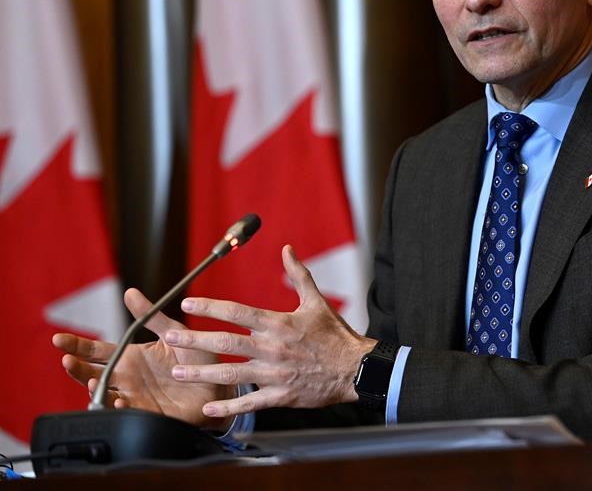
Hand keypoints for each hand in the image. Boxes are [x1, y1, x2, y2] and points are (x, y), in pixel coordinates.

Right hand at [53, 289, 233, 428]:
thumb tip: (130, 292)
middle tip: (67, 361)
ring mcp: (137, 396)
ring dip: (95, 389)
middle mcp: (129, 378)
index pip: (97, 351)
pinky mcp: (150, 412)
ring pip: (105, 395)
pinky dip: (122, 407)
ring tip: (89, 380)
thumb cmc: (198, 359)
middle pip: (93, 373)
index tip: (59, 339)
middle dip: (77, 368)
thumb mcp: (175, 332)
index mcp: (132, 357)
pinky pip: (130, 412)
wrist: (220, 385)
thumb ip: (152, 316)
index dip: (77, 345)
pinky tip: (119, 400)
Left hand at [163, 245, 375, 418]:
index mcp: (279, 323)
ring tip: (177, 370)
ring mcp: (275, 373)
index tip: (187, 303)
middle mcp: (273, 347)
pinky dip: (227, 405)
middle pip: (225, 342)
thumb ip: (299, 275)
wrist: (355, 369)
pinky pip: (250, 402)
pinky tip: (207, 407)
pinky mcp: (281, 395)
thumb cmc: (335, 335)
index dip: (210, 306)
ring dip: (201, 372)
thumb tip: (287, 249)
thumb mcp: (317, 301)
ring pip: (230, 373)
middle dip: (194, 338)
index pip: (237, 311)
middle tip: (170, 336)